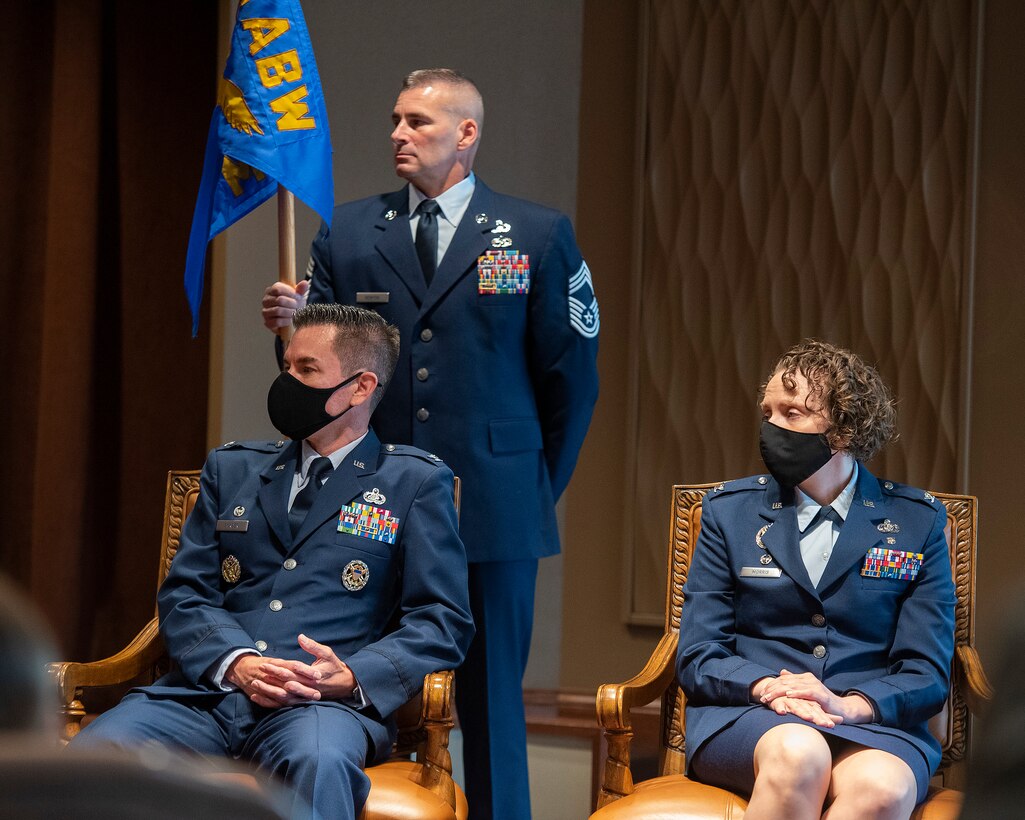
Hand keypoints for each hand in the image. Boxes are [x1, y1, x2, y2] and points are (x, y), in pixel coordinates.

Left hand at [225, 634, 355, 707]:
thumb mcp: (327, 653)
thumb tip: (300, 637)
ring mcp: (305, 697)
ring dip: (268, 692)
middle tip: (256, 674)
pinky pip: (284, 704)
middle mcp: (308, 687)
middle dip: (270, 678)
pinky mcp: (302, 702)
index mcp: (313, 675)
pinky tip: (260, 698)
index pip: (292, 671)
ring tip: (255, 686)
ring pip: (283, 697)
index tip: (265, 663)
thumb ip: (313, 646)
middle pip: (285, 684)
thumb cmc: (335, 667)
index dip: (277, 668)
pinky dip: (271, 703)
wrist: (344, 685)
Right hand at [262, 279, 309, 330]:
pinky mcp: (267, 322)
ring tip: (296, 313)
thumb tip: (304, 283)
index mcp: (271, 290)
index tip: (298, 297)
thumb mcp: (298, 295)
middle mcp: (266, 300)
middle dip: (292, 304)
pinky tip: (291, 320)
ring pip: (277, 311)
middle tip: (299, 307)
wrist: (293, 318)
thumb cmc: (294, 304)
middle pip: (279, 300)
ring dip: (290, 313)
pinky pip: (276, 322)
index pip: (278, 289)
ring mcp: (265, 311)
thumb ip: (301, 289)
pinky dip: (286, 321)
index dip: (290, 293)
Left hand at [758, 668, 873, 723]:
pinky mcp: (821, 694)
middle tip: (762, 697)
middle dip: (772, 690)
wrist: (841, 709)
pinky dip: (797, 693)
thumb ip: (794, 681)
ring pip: (793, 686)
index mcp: (804, 677)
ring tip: (769, 697)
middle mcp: (808, 679)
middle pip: (786, 682)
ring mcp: (815, 686)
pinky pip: (807, 692)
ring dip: (780, 692)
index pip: (784, 679)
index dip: (772, 685)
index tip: (762, 693)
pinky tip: (788, 695)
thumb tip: (782, 672)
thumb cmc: (822, 702)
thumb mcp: (806, 691)